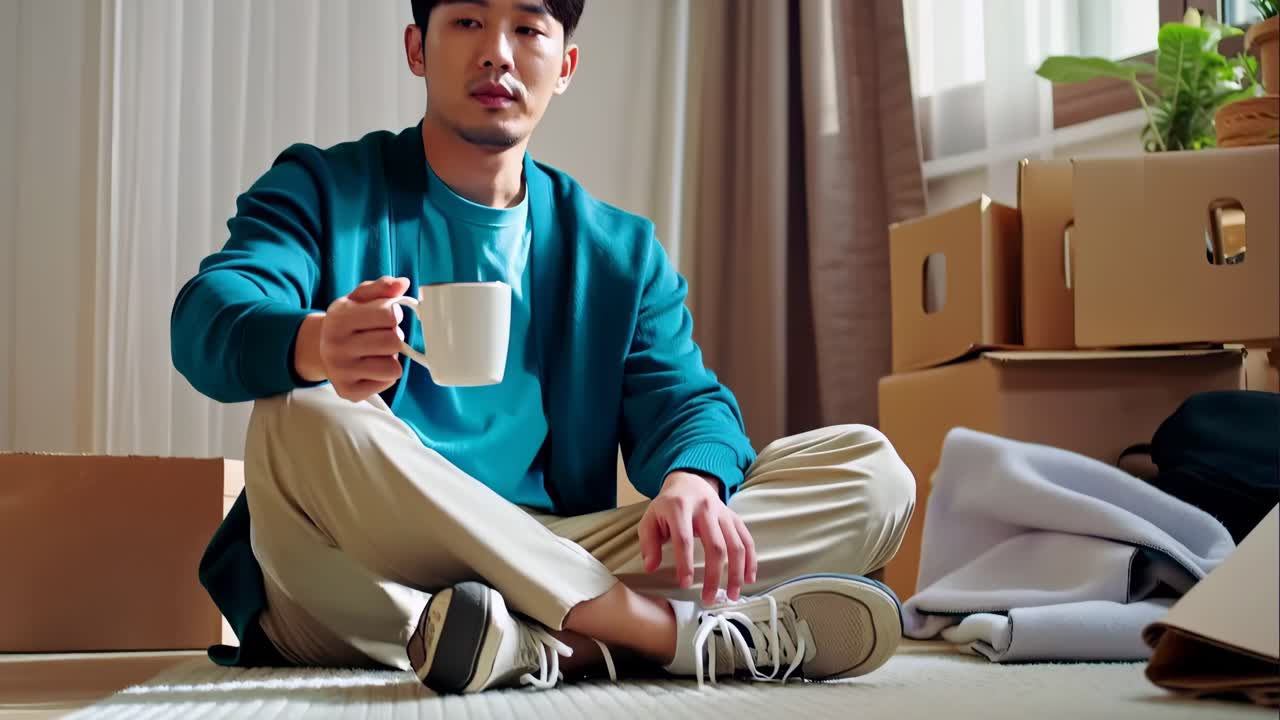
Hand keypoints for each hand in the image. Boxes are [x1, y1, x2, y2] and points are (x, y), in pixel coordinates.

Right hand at [295, 276, 410, 401]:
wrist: (320, 349)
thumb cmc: (348, 321)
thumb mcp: (359, 298)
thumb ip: (382, 287)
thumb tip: (403, 283)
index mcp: (339, 318)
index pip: (389, 315)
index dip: (393, 314)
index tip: (385, 316)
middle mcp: (336, 346)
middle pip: (394, 342)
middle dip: (393, 337)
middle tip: (380, 336)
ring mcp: (341, 372)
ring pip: (394, 367)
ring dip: (391, 358)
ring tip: (376, 352)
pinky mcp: (349, 391)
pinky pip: (388, 383)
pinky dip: (385, 375)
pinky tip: (370, 367)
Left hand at [638, 471, 757, 604]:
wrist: (689, 482)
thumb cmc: (667, 507)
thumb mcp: (650, 520)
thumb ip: (648, 543)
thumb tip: (650, 567)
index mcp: (679, 508)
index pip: (684, 538)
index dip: (684, 563)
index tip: (685, 584)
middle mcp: (705, 509)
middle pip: (715, 546)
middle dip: (714, 575)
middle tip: (709, 598)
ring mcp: (723, 513)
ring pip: (735, 545)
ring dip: (736, 573)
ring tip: (733, 595)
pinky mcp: (734, 518)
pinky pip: (747, 540)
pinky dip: (750, 561)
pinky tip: (749, 579)